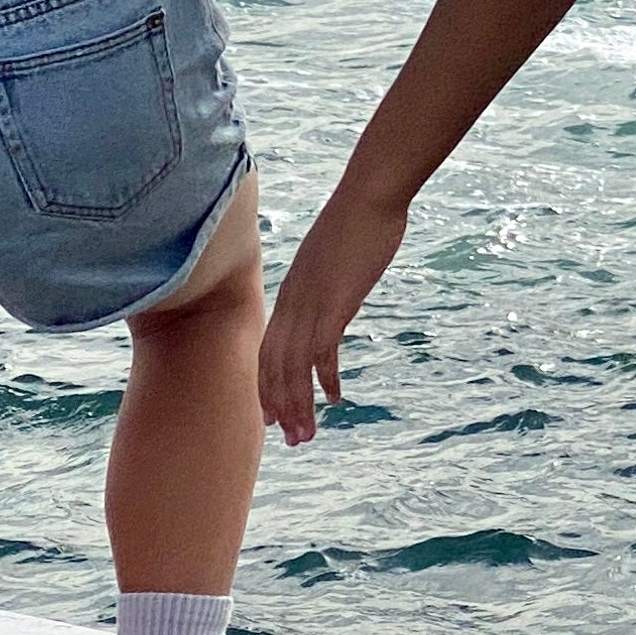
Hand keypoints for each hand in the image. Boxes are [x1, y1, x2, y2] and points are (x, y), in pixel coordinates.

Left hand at [258, 187, 408, 446]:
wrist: (368, 195)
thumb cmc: (356, 220)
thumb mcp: (331, 256)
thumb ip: (326, 279)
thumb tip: (333, 291)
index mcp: (290, 292)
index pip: (267, 349)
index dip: (266, 385)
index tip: (271, 415)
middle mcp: (292, 302)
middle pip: (274, 366)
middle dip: (279, 406)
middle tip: (289, 439)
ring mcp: (311, 303)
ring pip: (294, 367)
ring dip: (298, 405)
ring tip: (306, 435)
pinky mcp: (335, 303)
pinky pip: (322, 351)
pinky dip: (324, 378)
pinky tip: (333, 398)